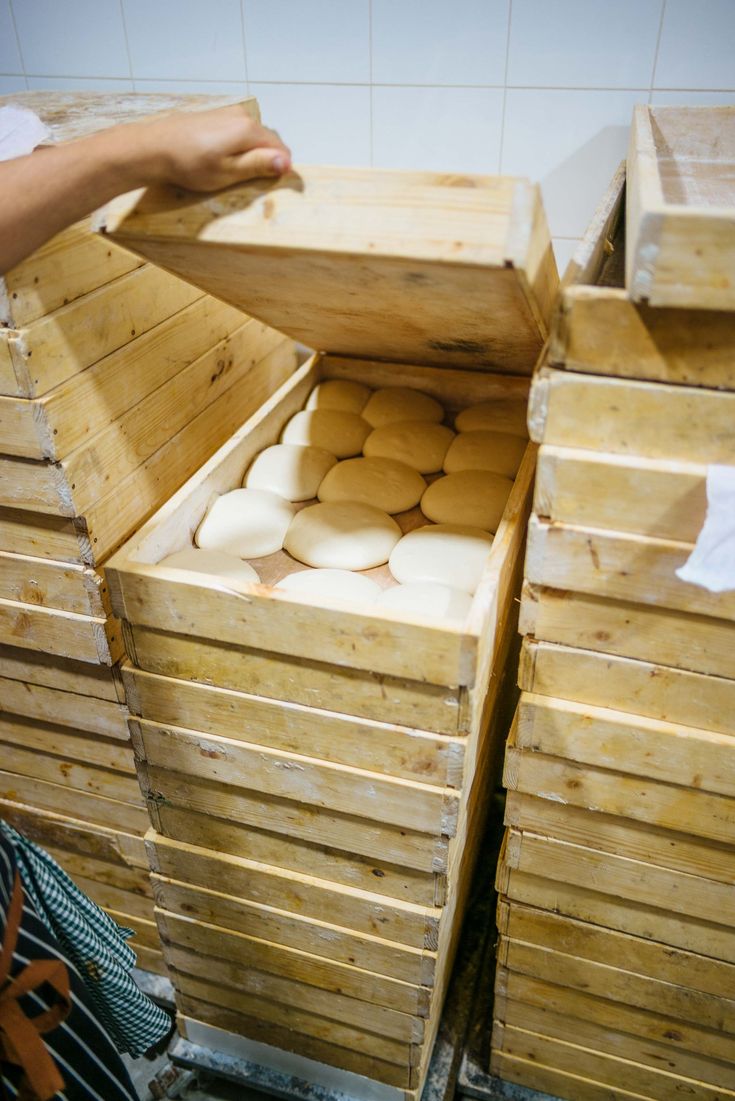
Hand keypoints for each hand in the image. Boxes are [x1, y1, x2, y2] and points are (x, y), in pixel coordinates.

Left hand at [119, 104, 291, 190]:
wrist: (153, 148)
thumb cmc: (190, 164)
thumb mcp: (228, 172)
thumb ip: (258, 165)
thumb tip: (287, 162)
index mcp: (249, 130)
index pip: (281, 149)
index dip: (280, 168)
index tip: (270, 184)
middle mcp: (241, 116)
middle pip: (268, 141)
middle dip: (266, 160)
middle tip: (248, 181)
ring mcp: (226, 113)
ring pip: (252, 136)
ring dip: (250, 154)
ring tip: (232, 171)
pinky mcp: (214, 116)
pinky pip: (236, 132)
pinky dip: (237, 146)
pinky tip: (219, 158)